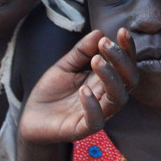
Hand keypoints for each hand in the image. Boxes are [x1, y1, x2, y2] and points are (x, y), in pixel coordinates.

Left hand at [20, 29, 137, 143]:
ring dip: (111, 78)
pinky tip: (83, 90)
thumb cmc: (52, 92)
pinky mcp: (82, 129)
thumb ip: (81, 52)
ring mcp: (97, 114)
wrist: (31, 117)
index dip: (127, 49)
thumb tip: (99, 32)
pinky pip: (96, 121)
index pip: (125, 66)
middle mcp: (105, 97)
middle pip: (129, 81)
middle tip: (105, 44)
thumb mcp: (65, 66)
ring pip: (118, 99)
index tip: (121, 31)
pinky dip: (93, 105)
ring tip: (96, 60)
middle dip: (121, 60)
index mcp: (104, 81)